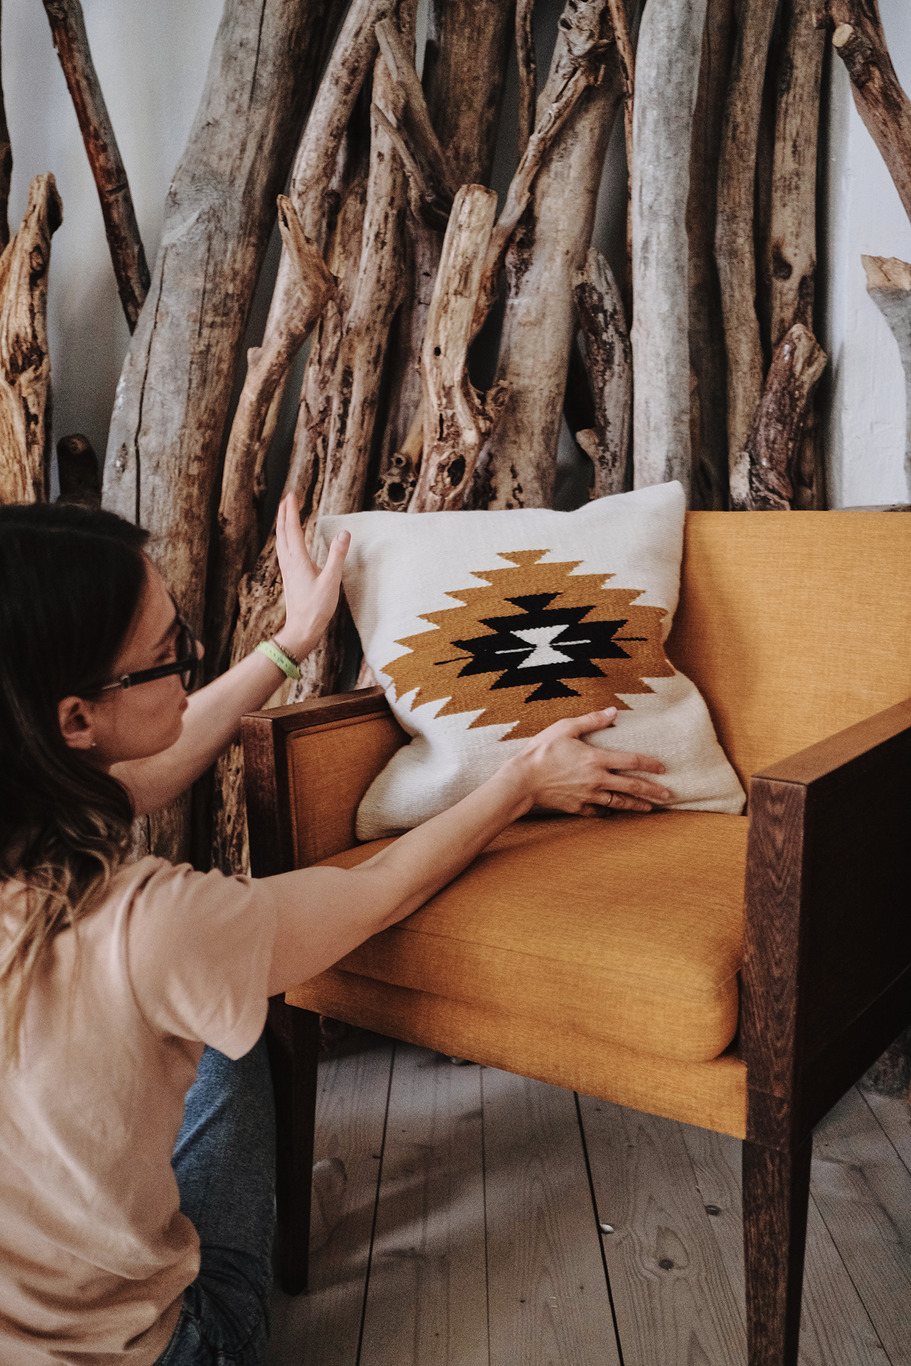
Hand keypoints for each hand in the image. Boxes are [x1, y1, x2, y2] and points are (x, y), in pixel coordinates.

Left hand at [273, 493, 349, 657]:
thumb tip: (344, 533)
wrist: (302, 629)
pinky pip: (284, 550)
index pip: (293, 529)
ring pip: (281, 541)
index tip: (293, 495)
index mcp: (298, 560)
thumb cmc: (317, 608)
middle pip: (283, 532)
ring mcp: (287, 569)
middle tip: (288, 498)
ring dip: (283, 525)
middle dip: (284, 513)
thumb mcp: (332, 580)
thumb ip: (337, 555)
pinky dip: (285, 538)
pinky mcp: (289, 576)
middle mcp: (289, 562)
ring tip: (286, 514)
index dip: (292, 510)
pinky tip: (288, 541)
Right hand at [509, 707, 673, 815]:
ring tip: (650, 808)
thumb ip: (592, 720)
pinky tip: (615, 812)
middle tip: (669, 796)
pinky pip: (599, 812)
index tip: (663, 768)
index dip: (650, 764)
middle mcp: (597, 780)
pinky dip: (609, 812)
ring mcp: (588, 796)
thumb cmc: (542, 751)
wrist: (522, 779)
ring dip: (637, 805)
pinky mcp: (577, 807)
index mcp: (596, 758)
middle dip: (652, 791)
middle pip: (632, 786)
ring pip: (619, 802)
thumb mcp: (565, 728)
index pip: (631, 761)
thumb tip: (613, 711)